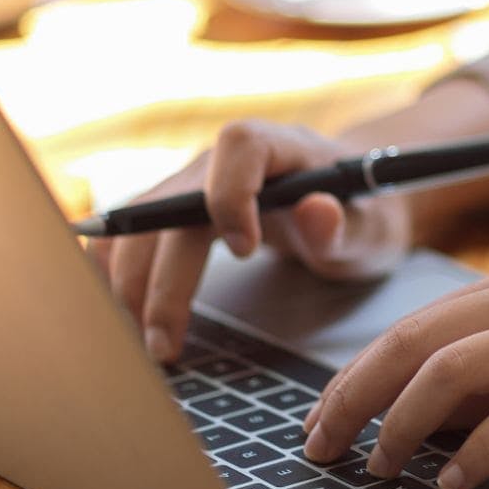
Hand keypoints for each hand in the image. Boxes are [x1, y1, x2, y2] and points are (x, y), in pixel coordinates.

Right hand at [91, 119, 411, 361]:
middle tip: (167, 343)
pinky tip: (118, 315)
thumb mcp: (371, 228)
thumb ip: (345, 226)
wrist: (349, 205)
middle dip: (162, 277)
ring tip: (144, 344)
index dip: (232, 193)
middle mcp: (223, 159)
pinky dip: (117, 273)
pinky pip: (131, 234)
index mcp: (280, 146)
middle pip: (174, 204)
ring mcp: (191, 183)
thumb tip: (318, 210)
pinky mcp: (173, 211)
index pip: (240, 145)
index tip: (246, 249)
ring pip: (139, 223)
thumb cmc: (361, 214)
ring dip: (130, 284)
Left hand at [300, 257, 488, 488]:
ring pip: (456, 370)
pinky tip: (458, 482)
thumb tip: (429, 417)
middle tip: (323, 448)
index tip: (322, 421)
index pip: (413, 326)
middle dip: (356, 399)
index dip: (355, 375)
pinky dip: (479, 452)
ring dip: (405, 425)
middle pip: (416, 342)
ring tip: (383, 469)